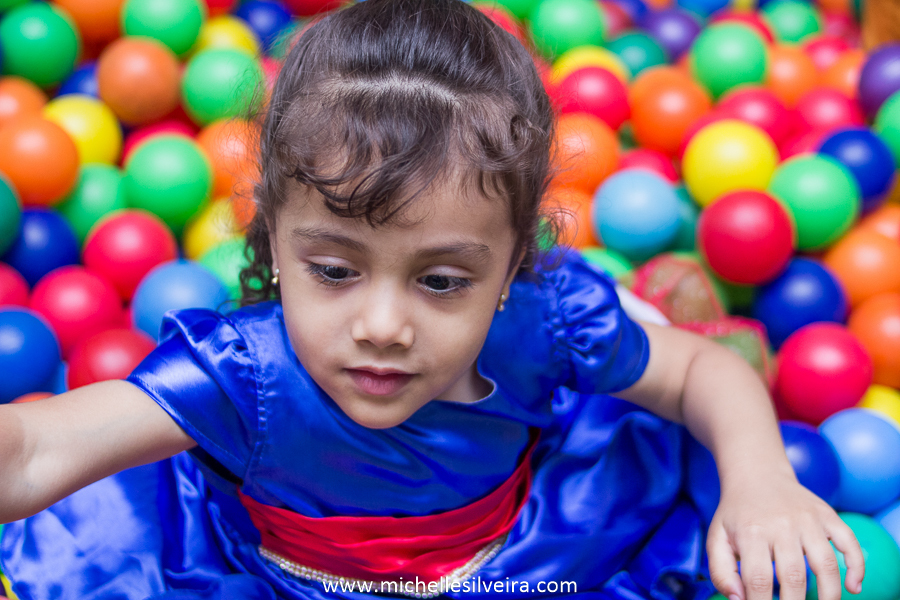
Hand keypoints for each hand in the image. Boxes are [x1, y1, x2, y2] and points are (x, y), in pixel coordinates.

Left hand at [706, 470, 864, 599]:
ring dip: (829, 594)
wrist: (757, 474)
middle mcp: (782, 525)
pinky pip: (850, 541)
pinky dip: (857, 566)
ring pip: (826, 564)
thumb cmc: (737, 514)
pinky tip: (852, 587)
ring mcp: (808, 519)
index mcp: (751, 532)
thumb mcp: (717, 538)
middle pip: (794, 576)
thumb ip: (721, 571)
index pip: (759, 579)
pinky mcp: (827, 515)